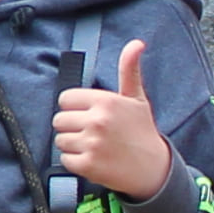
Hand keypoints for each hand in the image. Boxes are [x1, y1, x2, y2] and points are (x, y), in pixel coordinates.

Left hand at [48, 41, 174, 200]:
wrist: (153, 169)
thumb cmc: (142, 131)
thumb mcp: (136, 98)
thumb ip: (129, 69)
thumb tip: (136, 43)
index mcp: (106, 101)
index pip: (65, 99)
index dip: (74, 108)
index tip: (86, 115)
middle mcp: (98, 121)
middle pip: (59, 120)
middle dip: (71, 126)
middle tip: (90, 132)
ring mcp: (92, 143)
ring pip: (60, 140)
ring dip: (72, 145)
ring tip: (93, 146)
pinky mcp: (88, 165)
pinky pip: (65, 159)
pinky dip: (75, 162)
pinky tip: (92, 159)